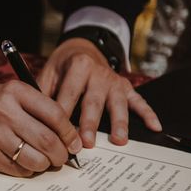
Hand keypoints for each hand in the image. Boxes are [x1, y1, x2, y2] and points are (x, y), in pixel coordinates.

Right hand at [0, 81, 82, 176]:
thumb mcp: (16, 94)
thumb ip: (42, 109)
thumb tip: (71, 137)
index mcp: (16, 92)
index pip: (54, 114)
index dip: (70, 133)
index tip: (75, 142)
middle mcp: (5, 112)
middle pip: (47, 140)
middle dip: (61, 153)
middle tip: (63, 156)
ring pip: (35, 159)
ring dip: (47, 164)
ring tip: (46, 160)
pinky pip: (20, 169)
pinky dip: (29, 169)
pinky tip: (27, 162)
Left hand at [37, 38, 161, 147]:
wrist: (83, 47)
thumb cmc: (63, 66)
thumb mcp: (50, 72)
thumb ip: (43, 92)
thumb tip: (35, 117)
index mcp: (79, 66)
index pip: (70, 93)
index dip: (63, 114)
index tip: (58, 134)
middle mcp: (99, 73)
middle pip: (94, 101)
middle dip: (90, 123)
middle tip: (86, 143)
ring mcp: (115, 81)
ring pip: (118, 104)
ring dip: (119, 123)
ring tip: (118, 141)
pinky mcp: (126, 88)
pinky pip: (139, 101)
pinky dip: (148, 114)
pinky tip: (155, 127)